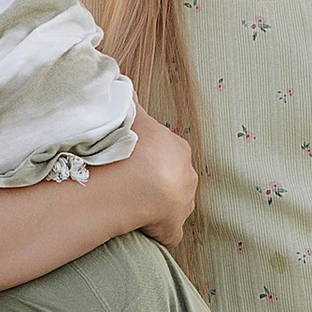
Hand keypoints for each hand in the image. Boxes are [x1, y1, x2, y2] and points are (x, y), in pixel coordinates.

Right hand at [123, 108, 196, 246]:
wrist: (138, 181)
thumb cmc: (134, 145)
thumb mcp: (132, 117)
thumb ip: (130, 101)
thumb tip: (123, 77)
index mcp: (179, 150)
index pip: (166, 156)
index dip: (148, 160)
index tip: (130, 164)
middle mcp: (188, 176)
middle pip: (172, 181)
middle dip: (154, 185)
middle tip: (127, 186)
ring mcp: (184, 205)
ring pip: (171, 206)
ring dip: (154, 209)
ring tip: (129, 206)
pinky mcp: (174, 229)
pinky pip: (165, 233)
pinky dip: (155, 233)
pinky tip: (137, 230)